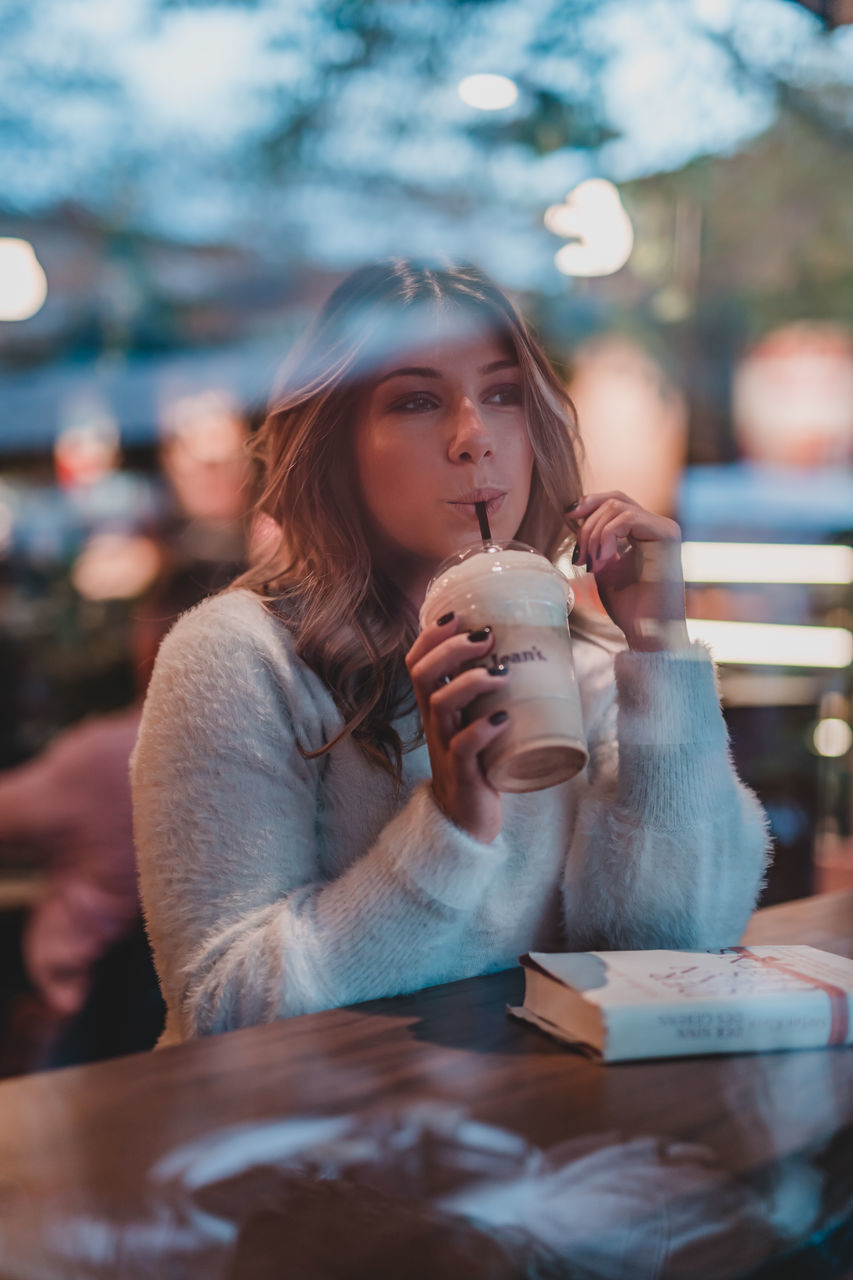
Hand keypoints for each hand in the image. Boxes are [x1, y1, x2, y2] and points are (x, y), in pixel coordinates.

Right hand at [406, 616, 509, 842]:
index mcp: (436, 708)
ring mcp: (445, 747)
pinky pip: (464, 747)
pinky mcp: (462, 773)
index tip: (456, 614)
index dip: (430, 636)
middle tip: (486, 636)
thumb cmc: (478, 765)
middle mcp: (435, 723)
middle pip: (423, 674)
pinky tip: (502, 720)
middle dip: (451, 648)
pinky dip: (482, 730)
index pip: (417, 662)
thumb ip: (490, 695)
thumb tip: (530, 655)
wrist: (465, 821)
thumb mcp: (477, 722)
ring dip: (469, 682)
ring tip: (500, 673)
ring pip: (439, 704)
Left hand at [568, 492, 688, 651]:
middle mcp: (659, 526)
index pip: (616, 501)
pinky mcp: (667, 536)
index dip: (590, 503)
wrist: (647, 632)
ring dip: (595, 535)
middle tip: (580, 557)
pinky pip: (627, 519)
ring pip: (618, 507)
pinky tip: (604, 562)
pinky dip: (607, 537)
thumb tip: (575, 513)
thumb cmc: (628, 607)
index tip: (567, 515)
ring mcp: (665, 529)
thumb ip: (596, 540)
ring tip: (593, 564)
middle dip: (588, 524)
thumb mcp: (604, 566)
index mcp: (646, 532)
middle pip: (615, 499)